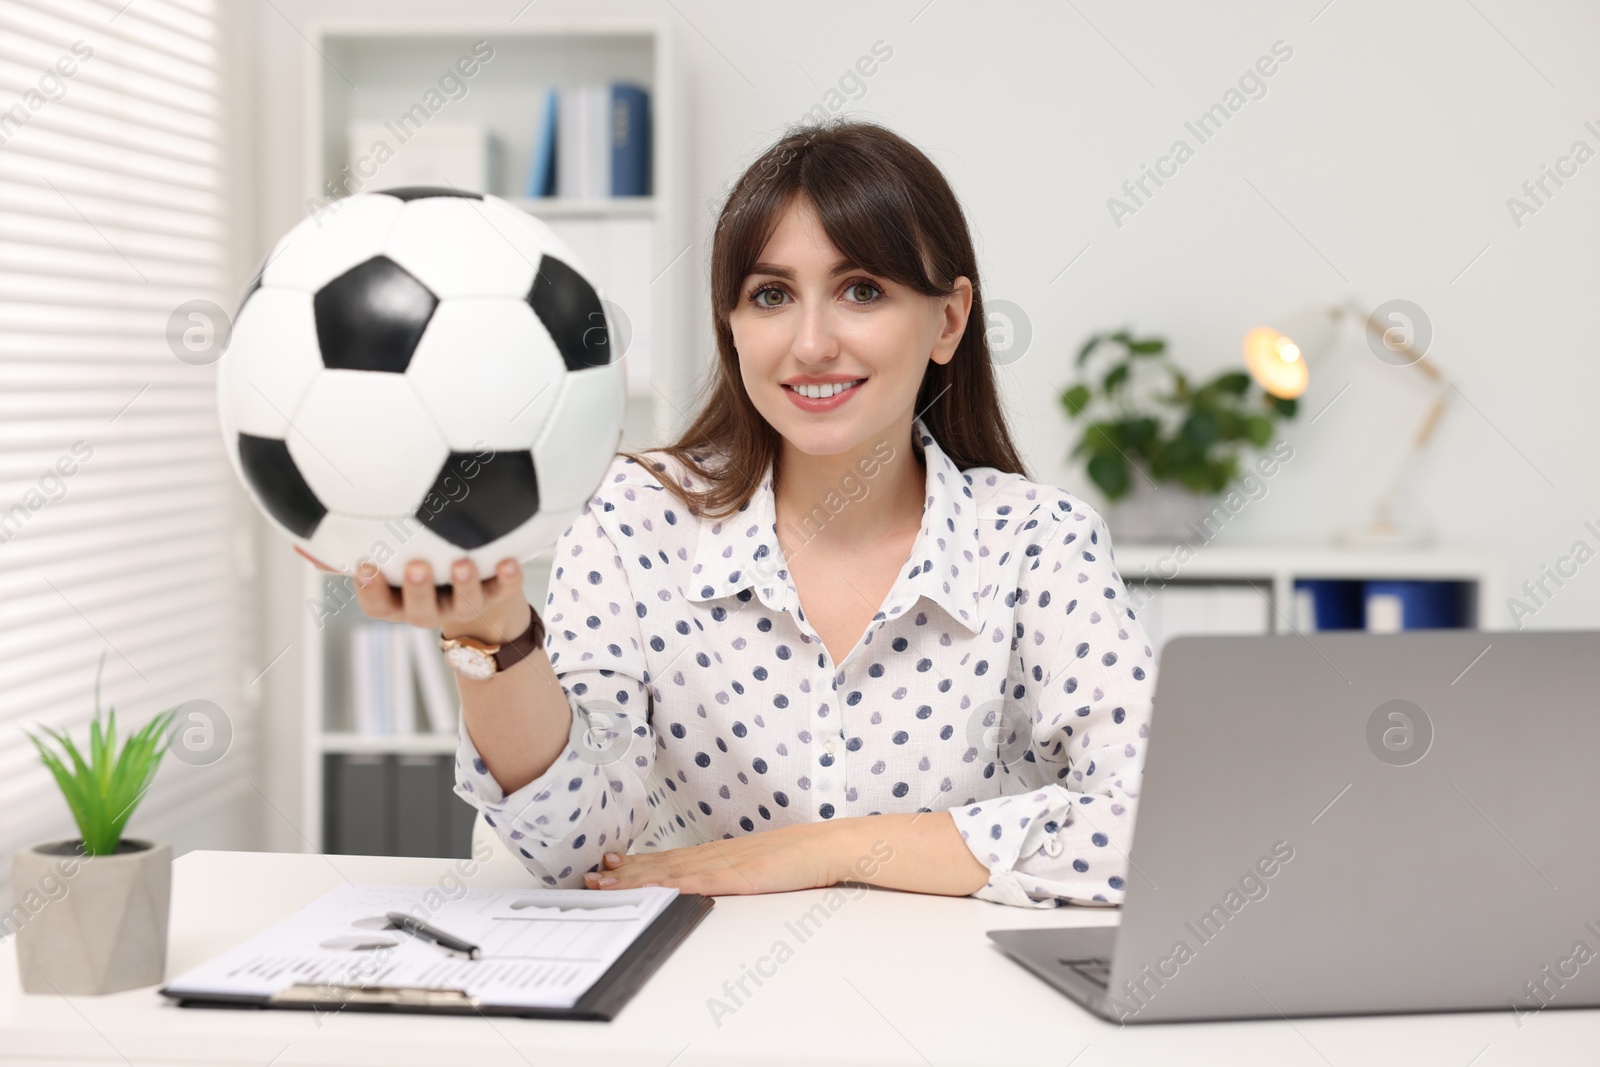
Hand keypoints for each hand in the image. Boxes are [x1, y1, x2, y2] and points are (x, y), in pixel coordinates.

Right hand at [346, 552, 530, 643]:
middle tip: (416, 566)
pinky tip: (510, 560)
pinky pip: (504, 591)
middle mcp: (429, 610)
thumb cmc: (419, 566)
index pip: (378, 605)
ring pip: (463, 604)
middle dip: (417, 590)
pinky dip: (508, 578)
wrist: (477, 590)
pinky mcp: (496, 596)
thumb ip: (347, 553)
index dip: (371, 590)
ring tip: (463, 564)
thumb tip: (300, 547)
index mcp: (398, 603)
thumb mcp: (385, 563)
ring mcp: (464, 606)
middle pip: (420, 610)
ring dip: (464, 586)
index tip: (365, 565)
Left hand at [581, 823, 837, 896]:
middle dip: (622, 872)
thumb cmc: (797, 859)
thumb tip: (712, 883)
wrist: (825, 847)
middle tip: (589, 875)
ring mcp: (724, 865)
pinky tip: (650, 889)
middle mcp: (714, 855)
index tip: (606, 865)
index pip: (668, 860)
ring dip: (634, 877)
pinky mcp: (738, 877)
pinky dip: (670, 885)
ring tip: (604, 882)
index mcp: (717, 854)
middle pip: (660, 864)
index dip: (635, 864)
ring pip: (669, 872)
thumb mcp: (757, 868)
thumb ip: (732, 874)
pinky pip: (698, 882)